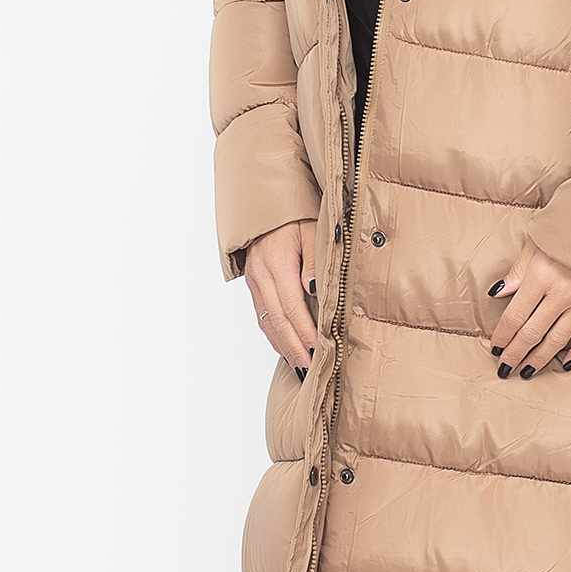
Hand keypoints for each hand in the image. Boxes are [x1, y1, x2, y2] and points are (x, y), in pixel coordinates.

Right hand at [243, 219, 318, 377]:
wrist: (266, 204)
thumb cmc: (294, 216)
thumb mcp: (311, 231)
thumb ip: (313, 261)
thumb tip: (312, 290)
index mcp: (277, 262)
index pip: (291, 306)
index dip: (304, 330)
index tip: (317, 348)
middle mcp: (261, 275)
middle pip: (277, 319)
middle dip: (294, 346)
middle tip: (309, 367)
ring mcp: (254, 280)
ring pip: (267, 320)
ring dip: (283, 345)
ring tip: (299, 365)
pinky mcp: (253, 283)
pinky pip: (261, 314)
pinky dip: (272, 334)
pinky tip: (284, 347)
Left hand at [486, 246, 570, 376]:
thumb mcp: (538, 241)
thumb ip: (518, 271)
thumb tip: (498, 294)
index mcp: (540, 275)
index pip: (514, 316)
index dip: (502, 336)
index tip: (495, 349)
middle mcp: (562, 292)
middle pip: (533, 332)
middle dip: (515, 353)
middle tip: (505, 369)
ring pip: (559, 339)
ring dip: (540, 358)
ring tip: (527, 371)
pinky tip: (567, 363)